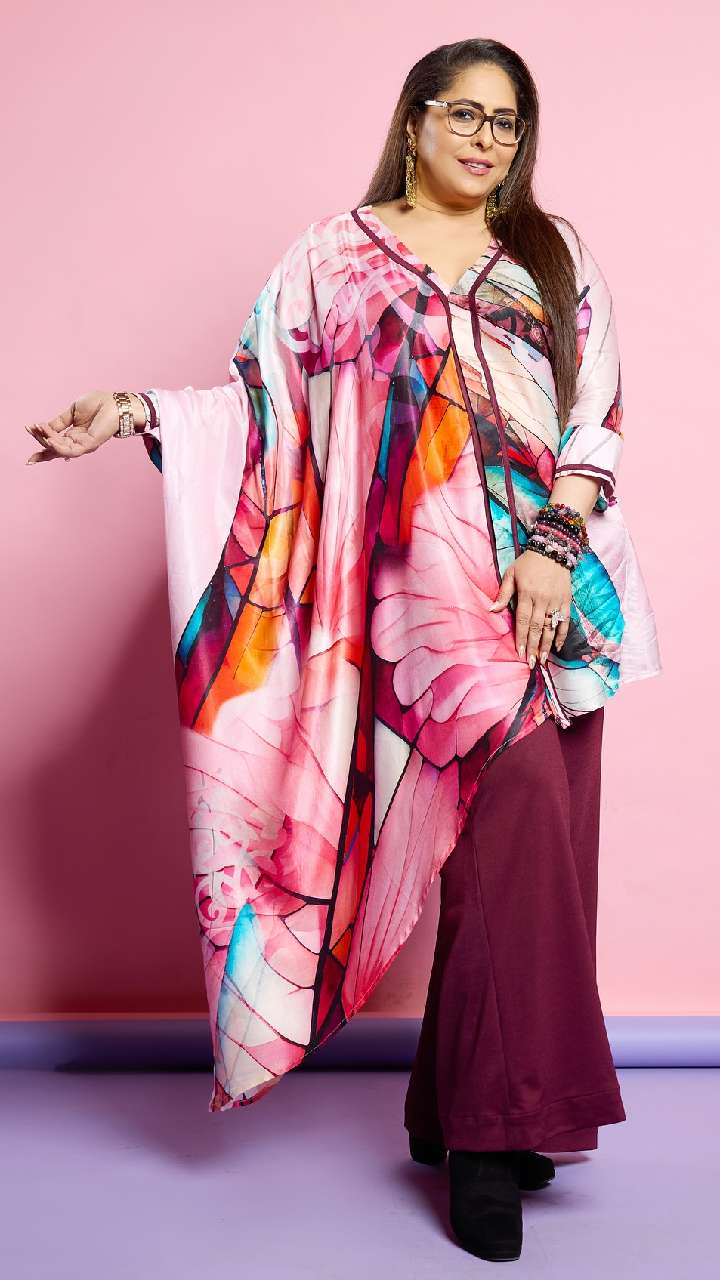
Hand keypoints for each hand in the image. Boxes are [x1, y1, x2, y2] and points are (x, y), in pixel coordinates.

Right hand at [24, 391, 144, 464]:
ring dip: (46, 440)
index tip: (27, 444)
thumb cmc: (98, 404)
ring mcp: (83, 445)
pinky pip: (71, 449)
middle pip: (53, 449)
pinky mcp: (90, 445)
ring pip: (59, 449)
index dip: (40, 445)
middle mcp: (77, 443)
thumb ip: (58, 422)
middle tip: (29, 429)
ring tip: (38, 429)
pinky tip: (50, 439)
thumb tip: (44, 428)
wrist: (115, 403)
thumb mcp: (72, 411)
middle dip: (40, 441)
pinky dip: (58, 445)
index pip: (54, 444)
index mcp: (73, 435)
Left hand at [488, 549, 571, 665]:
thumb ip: (503, 593)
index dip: (522, 637)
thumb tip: (492, 610)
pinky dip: (562, 634)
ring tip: (544, 659)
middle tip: (532, 663)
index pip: (523, 620)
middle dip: (534, 646)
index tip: (520, 652)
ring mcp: (555, 601)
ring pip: (551, 626)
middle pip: (537, 627)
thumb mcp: (511, 573)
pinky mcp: (566, 600)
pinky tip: (557, 646)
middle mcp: (542, 600)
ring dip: (547, 644)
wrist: (553, 549)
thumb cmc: (528, 562)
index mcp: (526, 594)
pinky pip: (565, 620)